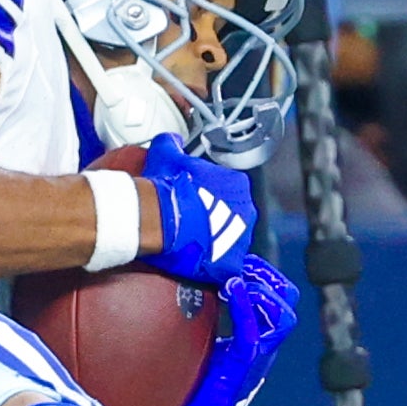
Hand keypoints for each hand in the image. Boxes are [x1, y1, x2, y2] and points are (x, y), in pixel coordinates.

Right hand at [140, 132, 254, 286]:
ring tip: (189, 244)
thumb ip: (172, 143)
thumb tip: (172, 139)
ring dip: (213, 243)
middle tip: (189, 223)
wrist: (160, 217)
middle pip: (230, 217)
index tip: (191, 202)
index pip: (226, 192)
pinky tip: (196, 263)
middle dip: (212, 221)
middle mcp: (247, 209)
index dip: (207, 198)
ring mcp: (242, 238)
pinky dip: (213, 266)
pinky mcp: (231, 263)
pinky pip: (225, 266)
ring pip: (228, 242)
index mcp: (238, 183)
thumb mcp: (166, 154)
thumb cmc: (166, 186)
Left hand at [160, 255, 299, 405]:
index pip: (275, 299)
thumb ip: (197, 319)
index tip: (237, 258)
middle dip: (268, 277)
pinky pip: (255, 334)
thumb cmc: (184, 388)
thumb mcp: (193, 344)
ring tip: (236, 276)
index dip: (262, 274)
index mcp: (251, 339)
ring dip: (261, 290)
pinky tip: (231, 289)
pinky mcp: (241, 371)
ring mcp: (254, 361)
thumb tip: (178, 282)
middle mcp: (259, 348)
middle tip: (241, 263)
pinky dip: (246, 308)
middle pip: (286, 304)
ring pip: (280, 317)